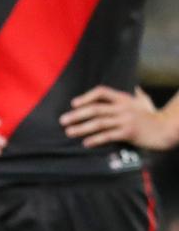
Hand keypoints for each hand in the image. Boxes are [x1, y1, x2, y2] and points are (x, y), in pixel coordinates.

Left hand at [61, 86, 176, 149]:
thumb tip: (135, 87)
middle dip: (76, 115)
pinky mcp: (129, 133)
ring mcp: (125, 120)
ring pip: (99, 123)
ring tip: (69, 132)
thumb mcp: (144, 101)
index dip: (86, 96)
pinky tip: (86, 143)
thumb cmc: (153, 116)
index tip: (73, 104)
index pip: (101, 92)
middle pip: (95, 109)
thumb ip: (136, 94)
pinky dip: (96, 139)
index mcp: (123, 98)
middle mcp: (123, 108)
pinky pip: (108, 135)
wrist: (167, 130)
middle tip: (62, 120)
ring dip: (81, 127)